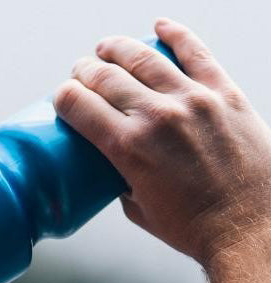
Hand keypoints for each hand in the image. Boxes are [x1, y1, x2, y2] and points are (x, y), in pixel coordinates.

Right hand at [54, 18, 270, 265]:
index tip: (61, 97)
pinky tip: (160, 26)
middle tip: (80, 73)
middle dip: (84, 71)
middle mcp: (157, 117)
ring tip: (107, 47)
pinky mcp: (225, 94)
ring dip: (118, 49)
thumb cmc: (193, 228)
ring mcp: (193, 101)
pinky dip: (175, 34)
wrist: (250, 228)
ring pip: (145, 57)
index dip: (63, 96)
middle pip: (106, 77)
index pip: (79, 105)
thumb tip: (119, 172)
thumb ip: (123, 184)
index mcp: (129, 149)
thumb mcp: (141, 211)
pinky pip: (196, 52)